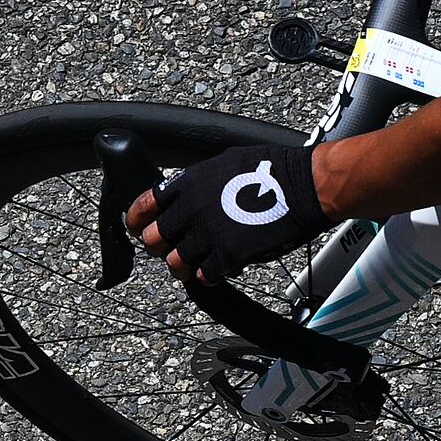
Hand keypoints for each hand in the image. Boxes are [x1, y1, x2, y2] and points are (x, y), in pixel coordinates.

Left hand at [131, 142, 329, 279]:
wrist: (305, 187)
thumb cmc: (272, 171)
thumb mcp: (223, 164)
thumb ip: (196, 183)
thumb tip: (181, 195)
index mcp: (187, 183)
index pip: (143, 206)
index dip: (136, 221)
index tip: (137, 229)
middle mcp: (191, 208)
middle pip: (153, 239)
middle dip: (159, 247)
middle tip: (171, 248)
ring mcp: (208, 234)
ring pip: (174, 263)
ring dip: (183, 265)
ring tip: (197, 261)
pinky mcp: (227, 256)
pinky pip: (203, 276)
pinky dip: (209, 275)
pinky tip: (220, 267)